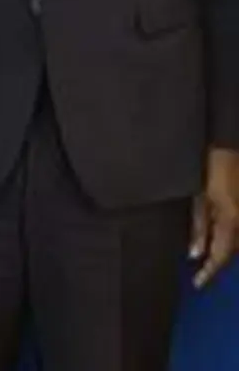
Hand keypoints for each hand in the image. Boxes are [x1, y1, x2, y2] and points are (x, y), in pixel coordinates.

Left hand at [191, 148, 238, 287]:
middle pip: (234, 251)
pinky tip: (219, 236)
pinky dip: (230, 237)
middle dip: (219, 261)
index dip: (210, 271)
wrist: (228, 147)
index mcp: (231, 220)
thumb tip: (196, 254)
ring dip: (227, 249)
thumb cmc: (209, 169)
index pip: (221, 255)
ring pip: (238, 242)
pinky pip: (238, 230)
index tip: (198, 283)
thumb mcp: (199, 198)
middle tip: (202, 272)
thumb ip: (199, 227)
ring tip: (208, 256)